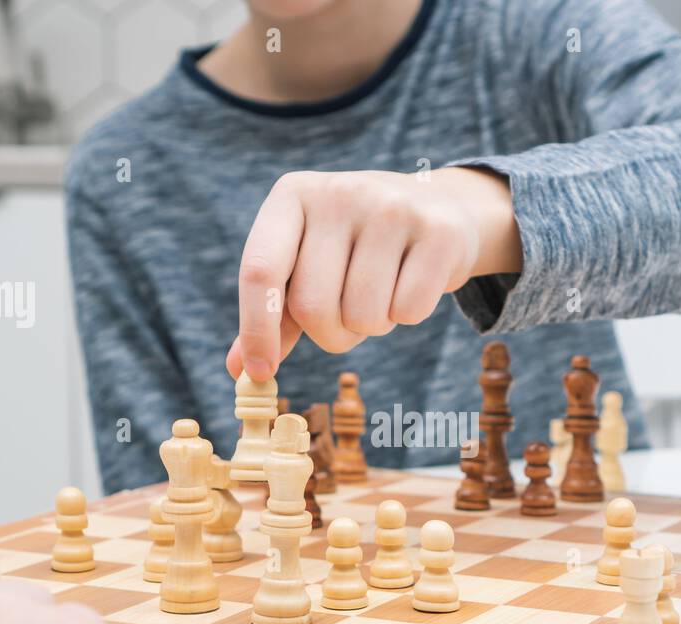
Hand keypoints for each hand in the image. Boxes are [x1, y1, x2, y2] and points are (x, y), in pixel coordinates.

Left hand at [226, 166, 521, 380]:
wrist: (440, 207)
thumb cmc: (359, 246)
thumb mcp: (309, 262)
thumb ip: (275, 312)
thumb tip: (240, 369)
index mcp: (292, 196)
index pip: (260, 269)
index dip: (256, 329)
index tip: (261, 371)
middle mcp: (338, 193)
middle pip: (313, 307)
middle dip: (330, 334)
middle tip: (348, 317)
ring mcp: (392, 207)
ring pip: (362, 316)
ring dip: (371, 326)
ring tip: (383, 293)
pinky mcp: (438, 231)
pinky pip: (408, 311)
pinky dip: (408, 315)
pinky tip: (412, 283)